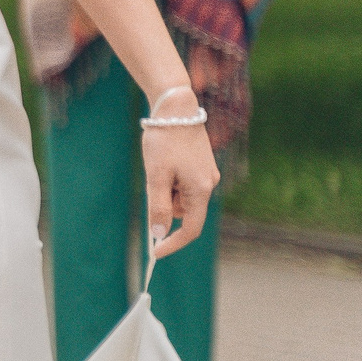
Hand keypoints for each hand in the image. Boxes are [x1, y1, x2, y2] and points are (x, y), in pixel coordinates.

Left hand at [142, 89, 218, 260]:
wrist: (175, 108)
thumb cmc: (164, 141)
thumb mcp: (156, 176)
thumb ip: (157, 206)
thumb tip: (158, 233)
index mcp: (201, 190)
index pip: (191, 229)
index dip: (173, 243)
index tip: (154, 252)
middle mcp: (209, 185)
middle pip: (183, 211)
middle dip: (163, 205)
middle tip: (152, 179)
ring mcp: (206, 175)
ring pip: (180, 197)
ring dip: (165, 190)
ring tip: (158, 164)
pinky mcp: (201, 166)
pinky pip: (182, 184)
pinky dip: (169, 180)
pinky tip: (164, 160)